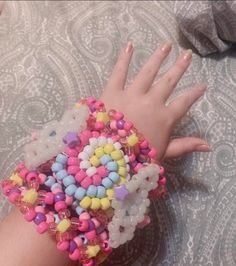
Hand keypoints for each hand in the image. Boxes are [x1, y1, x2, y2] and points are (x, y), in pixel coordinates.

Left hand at [100, 42, 209, 162]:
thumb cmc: (137, 158)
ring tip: (166, 46)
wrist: (108, 155)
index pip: (183, 103)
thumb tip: (208, 146)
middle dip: (179, 68)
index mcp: (164, 118)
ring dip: (158, 58)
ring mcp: (132, 94)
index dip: (194, 94)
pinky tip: (129, 46)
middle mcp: (151, 102)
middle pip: (169, 82)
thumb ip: (185, 146)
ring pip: (148, 72)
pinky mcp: (112, 92)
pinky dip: (124, 59)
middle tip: (187, 55)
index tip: (202, 86)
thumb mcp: (163, 154)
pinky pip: (119, 72)